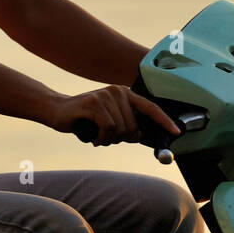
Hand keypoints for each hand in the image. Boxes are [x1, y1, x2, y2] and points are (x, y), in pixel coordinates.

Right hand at [42, 86, 180, 145]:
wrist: (57, 111)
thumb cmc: (85, 120)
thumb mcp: (109, 120)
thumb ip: (126, 125)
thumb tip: (142, 136)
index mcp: (125, 93)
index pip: (150, 107)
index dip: (164, 121)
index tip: (176, 133)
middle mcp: (118, 91)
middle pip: (134, 126)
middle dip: (123, 139)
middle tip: (108, 139)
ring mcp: (106, 96)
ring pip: (121, 130)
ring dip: (109, 140)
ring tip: (98, 136)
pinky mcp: (94, 103)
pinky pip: (108, 129)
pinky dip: (102, 139)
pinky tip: (93, 137)